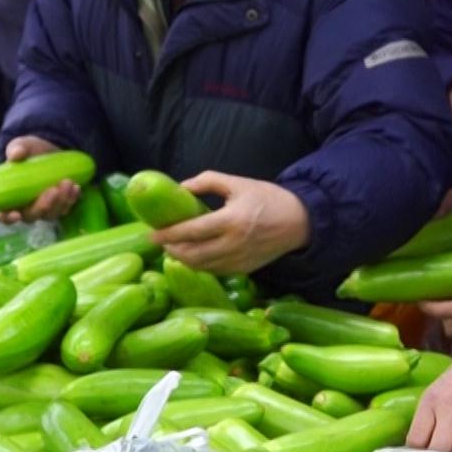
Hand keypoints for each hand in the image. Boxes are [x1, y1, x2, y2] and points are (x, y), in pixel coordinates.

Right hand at [0, 136, 79, 223]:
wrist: (48, 150)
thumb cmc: (28, 151)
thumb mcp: (21, 146)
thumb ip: (16, 149)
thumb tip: (16, 154)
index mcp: (8, 198)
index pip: (4, 216)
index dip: (8, 218)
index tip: (16, 214)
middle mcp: (25, 207)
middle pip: (31, 216)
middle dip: (43, 205)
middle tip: (53, 189)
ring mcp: (43, 207)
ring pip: (51, 214)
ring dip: (61, 201)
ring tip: (68, 182)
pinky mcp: (58, 204)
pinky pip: (65, 208)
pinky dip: (71, 199)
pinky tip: (76, 187)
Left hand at [152, 172, 310, 274]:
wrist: (300, 222)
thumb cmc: (268, 198)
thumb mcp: (239, 183)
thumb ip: (207, 181)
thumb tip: (181, 187)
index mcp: (231, 220)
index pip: (191, 232)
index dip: (168, 234)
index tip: (152, 233)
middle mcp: (234, 244)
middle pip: (192, 255)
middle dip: (171, 250)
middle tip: (161, 241)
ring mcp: (239, 261)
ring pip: (201, 267)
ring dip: (183, 260)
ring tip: (173, 249)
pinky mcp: (244, 270)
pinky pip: (215, 271)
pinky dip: (200, 265)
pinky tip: (194, 256)